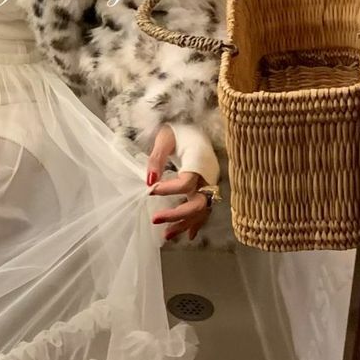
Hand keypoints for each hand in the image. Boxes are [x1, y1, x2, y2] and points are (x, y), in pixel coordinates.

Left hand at [146, 123, 213, 242]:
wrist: (199, 123)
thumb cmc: (180, 130)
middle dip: (177, 214)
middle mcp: (208, 176)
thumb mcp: (165, 138)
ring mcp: (210, 184)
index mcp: (199, 161)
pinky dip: (196, 223)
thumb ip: (156, 159)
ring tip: (166, 236)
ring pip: (202, 210)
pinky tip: (188, 235)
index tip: (150, 191)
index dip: (168, 190)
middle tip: (156, 219)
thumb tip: (149, 181)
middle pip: (198, 202)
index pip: (186, 183)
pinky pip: (205, 209)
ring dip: (184, 223)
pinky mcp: (208, 188)